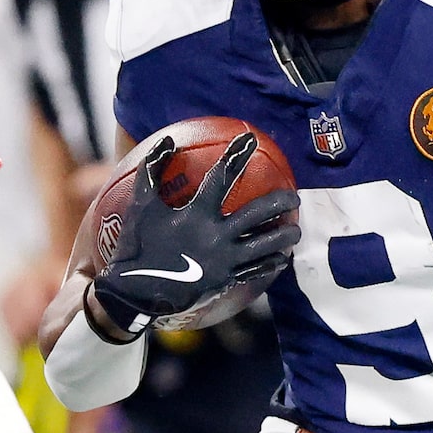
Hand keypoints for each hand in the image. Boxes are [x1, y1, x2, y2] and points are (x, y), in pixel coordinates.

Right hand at [90, 132, 299, 330]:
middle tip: (294, 196)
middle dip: (280, 202)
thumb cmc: (136, 246)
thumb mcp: (140, 206)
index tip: (250, 139)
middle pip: (258, 214)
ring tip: (296, 230)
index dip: (237, 155)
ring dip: (285, 236)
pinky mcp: (225, 280)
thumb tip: (167, 140)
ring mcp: (224, 260)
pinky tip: (281, 259)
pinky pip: (255, 271)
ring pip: (265, 245)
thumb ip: (152, 170)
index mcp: (196, 214)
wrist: (136, 293)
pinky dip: (271, 263)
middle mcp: (216, 235)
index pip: (222, 177)